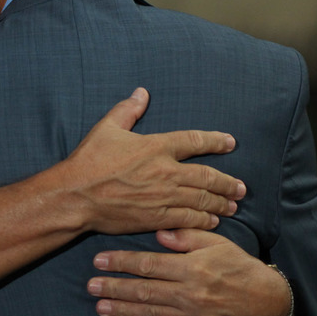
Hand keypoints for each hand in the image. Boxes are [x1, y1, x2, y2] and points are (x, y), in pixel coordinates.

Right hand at [61, 89, 245, 232]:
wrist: (75, 196)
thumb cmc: (88, 161)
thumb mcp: (106, 128)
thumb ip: (127, 110)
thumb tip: (141, 93)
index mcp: (156, 146)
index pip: (195, 140)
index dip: (216, 141)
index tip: (230, 143)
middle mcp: (166, 171)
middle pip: (208, 176)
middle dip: (228, 183)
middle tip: (241, 188)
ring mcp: (163, 197)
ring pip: (202, 199)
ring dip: (220, 203)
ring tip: (232, 206)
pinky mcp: (156, 217)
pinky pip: (188, 219)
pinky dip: (204, 220)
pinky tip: (212, 222)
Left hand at [86, 228, 288, 315]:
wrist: (268, 303)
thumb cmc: (239, 267)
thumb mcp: (217, 243)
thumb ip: (187, 236)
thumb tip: (159, 232)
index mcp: (192, 268)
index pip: (149, 264)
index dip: (121, 262)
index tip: (99, 260)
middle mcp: (190, 294)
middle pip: (144, 290)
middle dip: (114, 288)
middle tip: (90, 286)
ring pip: (151, 314)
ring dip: (123, 312)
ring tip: (99, 308)